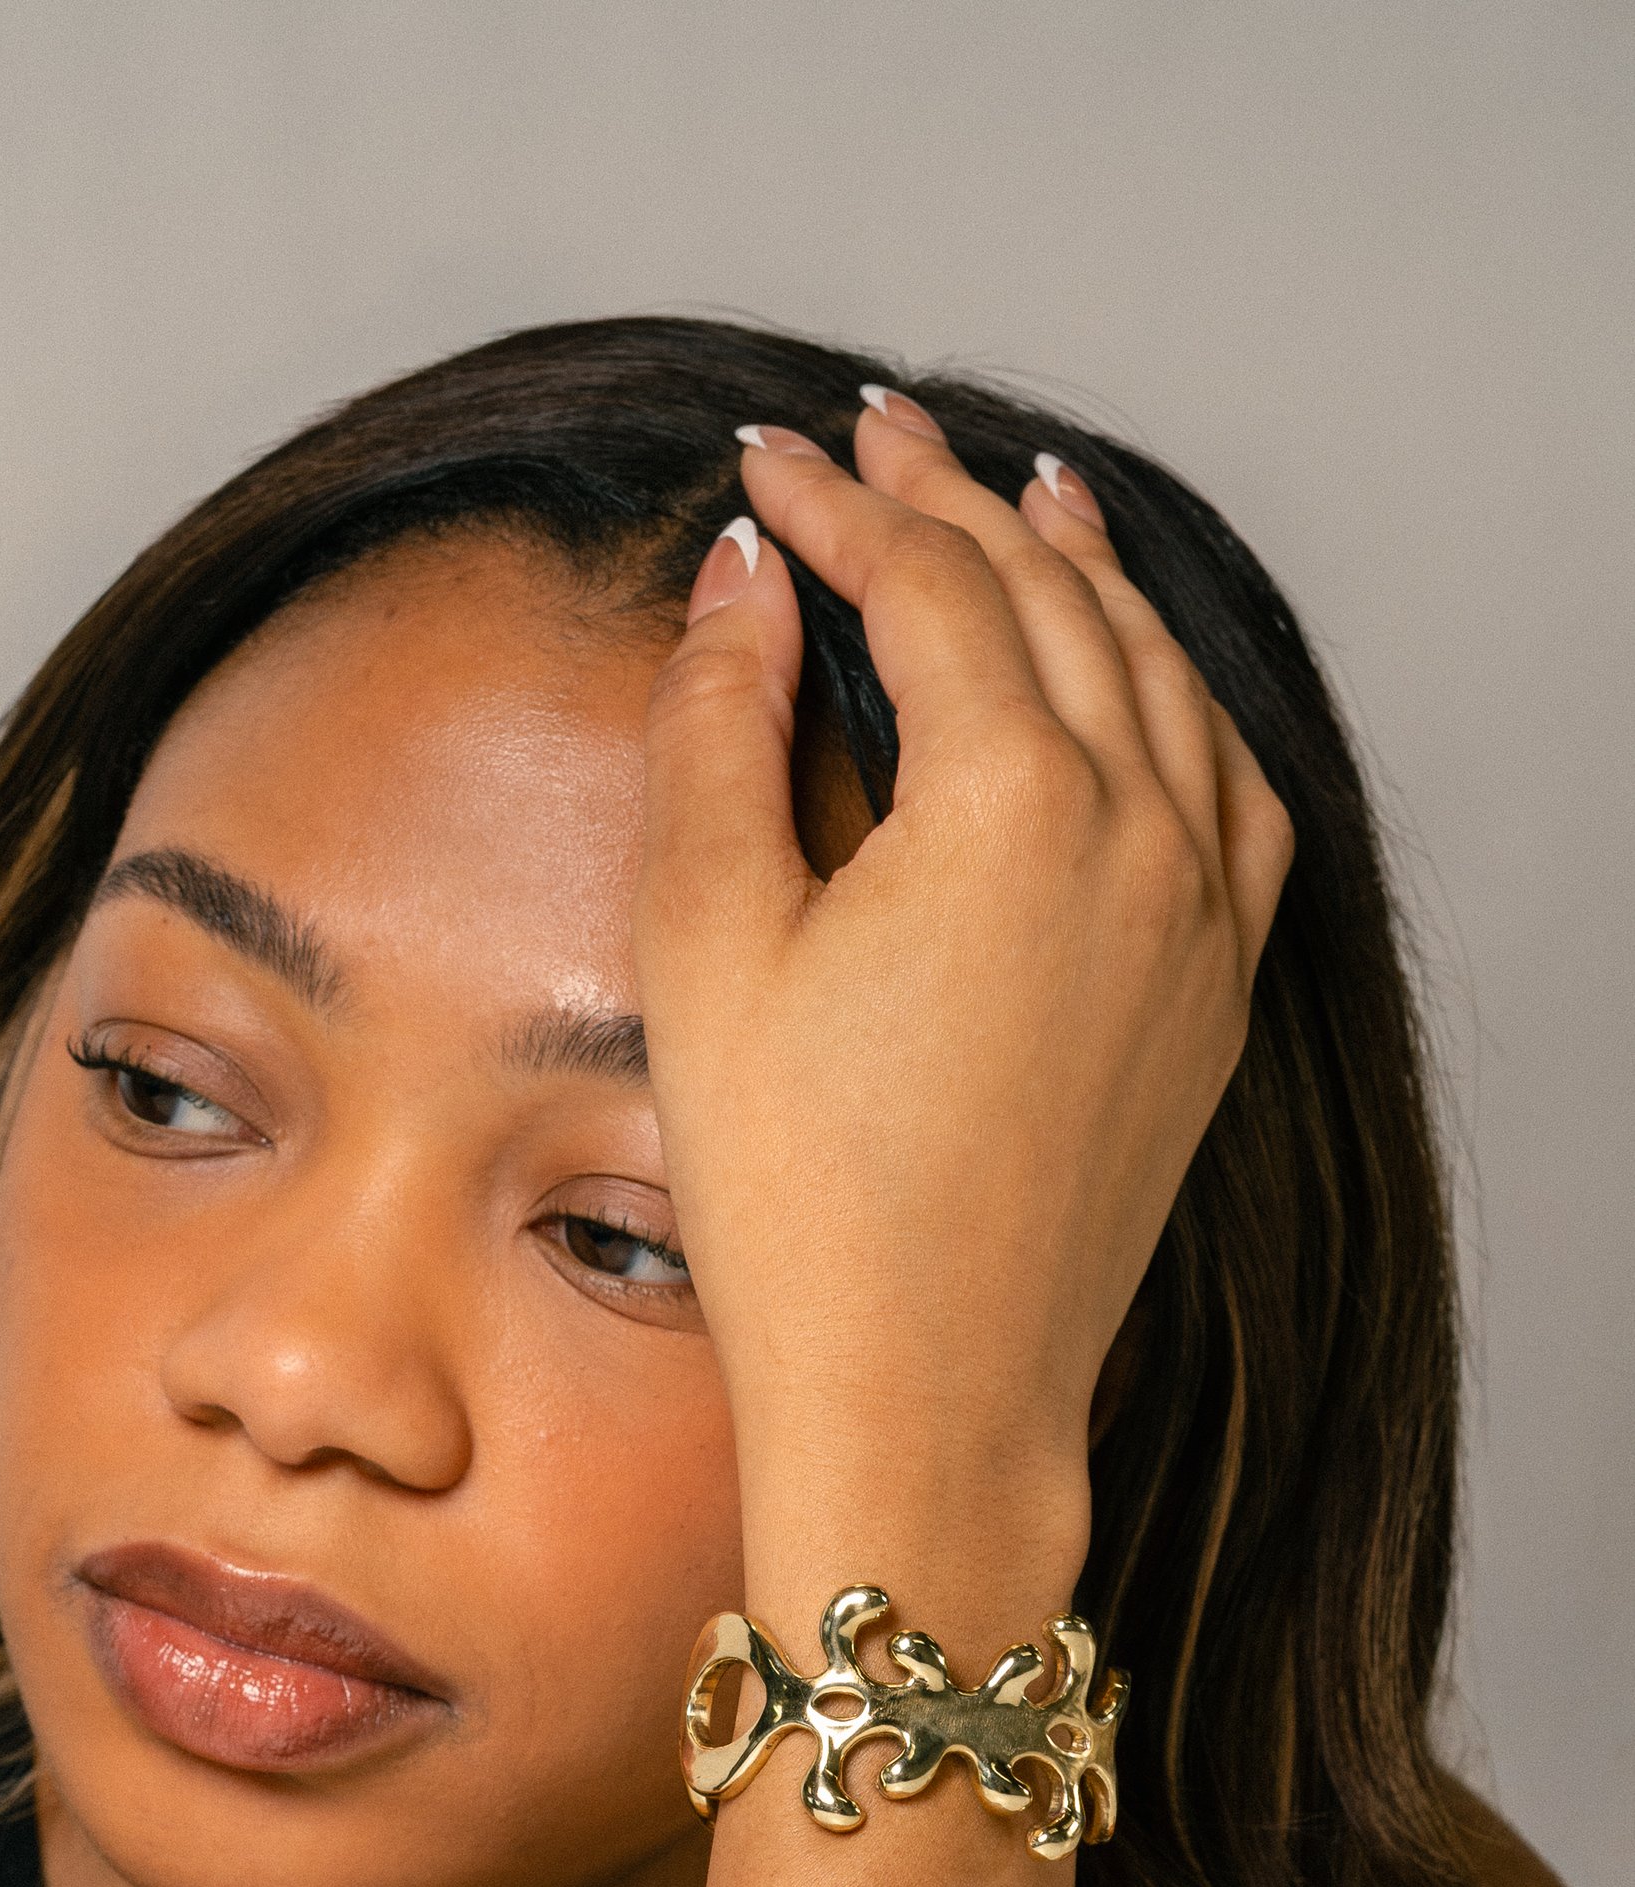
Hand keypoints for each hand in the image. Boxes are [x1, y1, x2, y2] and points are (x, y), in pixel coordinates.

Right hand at [636, 400, 1293, 1577]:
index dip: (837, 505)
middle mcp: (1140, 830)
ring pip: (1160, 677)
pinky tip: (1147, 682)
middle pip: (1052, 600)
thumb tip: (745, 579)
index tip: (765, 461)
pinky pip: (1231, 792)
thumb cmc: (800, 1204)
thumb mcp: (708, 947)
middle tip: (874, 440)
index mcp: (1012, 800)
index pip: (926, 583)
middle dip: (952, 504)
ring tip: (1029, 502)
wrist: (928, 1394)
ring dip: (1084, 575)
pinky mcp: (1214, 996)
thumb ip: (716, 734)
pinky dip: (1180, 703)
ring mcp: (1199, 914)